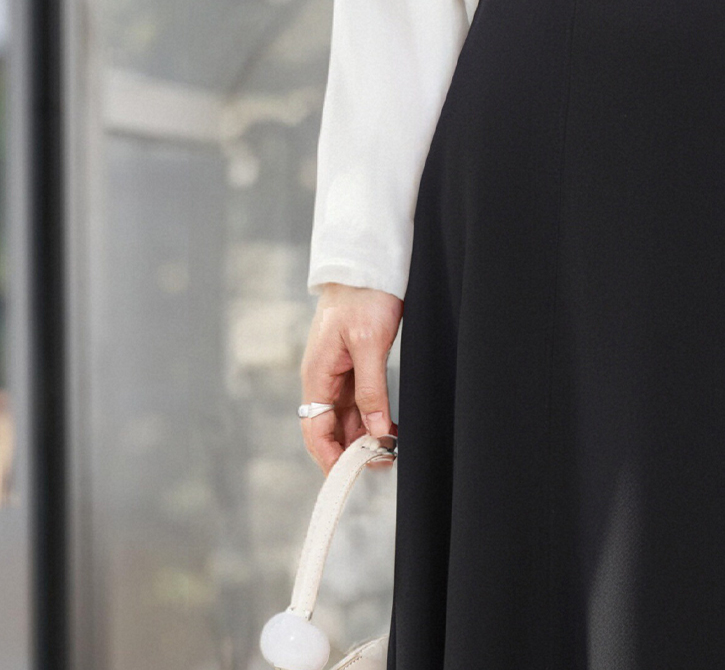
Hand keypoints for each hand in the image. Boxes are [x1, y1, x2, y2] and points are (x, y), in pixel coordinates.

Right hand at [300, 283, 403, 473]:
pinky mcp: (353, 366)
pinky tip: (390, 429)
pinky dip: (372, 419)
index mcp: (316, 376)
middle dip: (352, 451)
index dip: (331, 458)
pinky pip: (358, 403)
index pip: (316, 431)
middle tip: (383, 465)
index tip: (353, 476)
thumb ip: (371, 389)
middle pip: (331, 429)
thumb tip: (376, 431)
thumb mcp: (369, 344)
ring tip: (391, 452)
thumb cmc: (363, 297)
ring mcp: (337, 374)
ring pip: (346, 419)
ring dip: (364, 437)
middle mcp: (323, 380)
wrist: (368, 266)